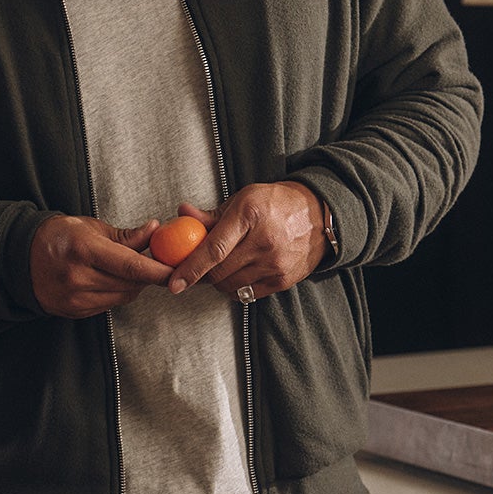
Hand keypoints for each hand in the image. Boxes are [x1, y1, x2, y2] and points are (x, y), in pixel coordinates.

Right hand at [31, 215, 171, 318]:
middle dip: (149, 276)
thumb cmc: (57, 237)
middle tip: (157, 263)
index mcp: (83, 250)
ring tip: (130, 269)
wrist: (22, 257)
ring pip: (122, 297)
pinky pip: (109, 305)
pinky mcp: (74, 311)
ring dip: (134, 285)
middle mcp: (78, 277)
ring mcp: (74, 298)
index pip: (131, 266)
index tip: (176, 271)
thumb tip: (154, 230)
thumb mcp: (91, 227)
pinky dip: (118, 293)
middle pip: (130, 284)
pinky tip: (112, 280)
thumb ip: (126, 235)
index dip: (158, 271)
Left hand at [166, 183, 326, 301]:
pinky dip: (236, 287)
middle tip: (198, 267)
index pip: (214, 249)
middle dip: (202, 274)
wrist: (318, 213)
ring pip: (230, 285)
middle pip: (219, 272)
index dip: (191, 268)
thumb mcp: (242, 200)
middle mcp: (264, 240)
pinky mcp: (283, 279)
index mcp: (249, 214)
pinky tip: (239, 272)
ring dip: (218, 281)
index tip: (174, 282)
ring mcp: (276, 263)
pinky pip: (247, 293)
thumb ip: (210, 215)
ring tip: (222, 266)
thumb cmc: (275, 204)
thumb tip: (181, 214)